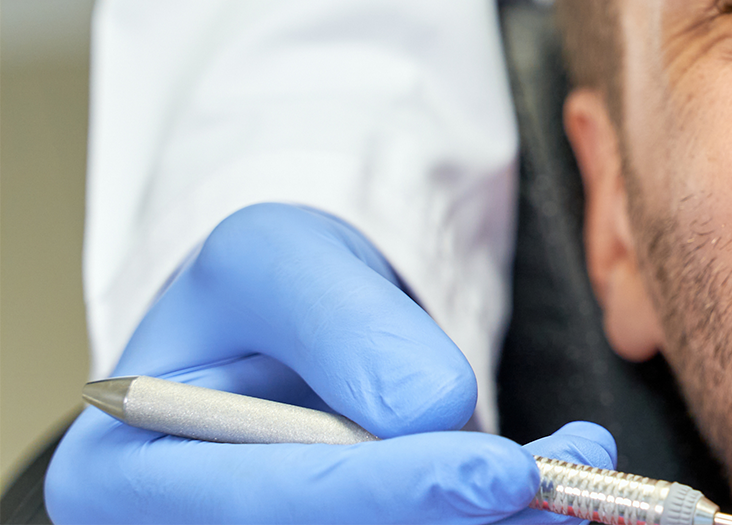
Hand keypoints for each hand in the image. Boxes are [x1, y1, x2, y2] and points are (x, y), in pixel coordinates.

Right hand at [44, 203, 616, 523]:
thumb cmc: (261, 293)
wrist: (295, 329)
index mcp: (123, 475)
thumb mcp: (279, 258)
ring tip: (583, 471)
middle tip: (565, 484)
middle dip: (458, 519)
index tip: (496, 473)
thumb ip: (342, 323)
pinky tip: (567, 500)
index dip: (384, 494)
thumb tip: (430, 407)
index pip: (259, 504)